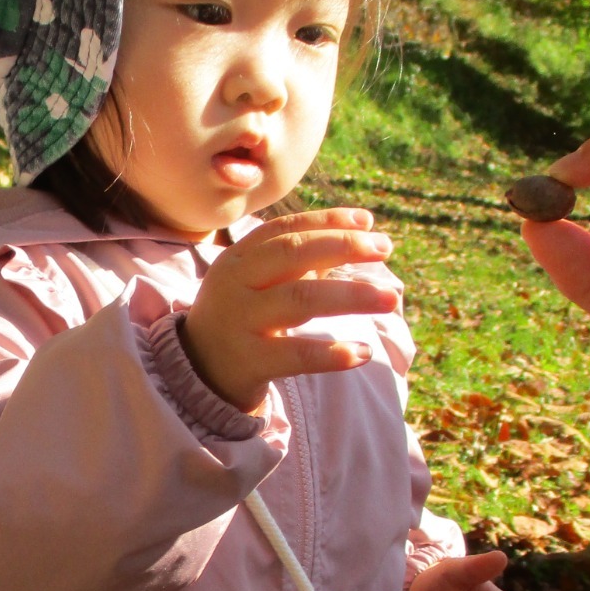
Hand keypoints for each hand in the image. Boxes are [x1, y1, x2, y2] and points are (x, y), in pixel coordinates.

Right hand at [181, 210, 401, 411]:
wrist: (199, 370)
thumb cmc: (242, 316)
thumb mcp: (259, 281)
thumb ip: (301, 258)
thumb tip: (361, 232)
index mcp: (239, 258)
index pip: (286, 228)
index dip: (327, 220)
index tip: (368, 220)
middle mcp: (237, 284)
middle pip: (293, 254)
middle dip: (343, 246)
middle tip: (385, 247)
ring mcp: (241, 322)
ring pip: (300, 300)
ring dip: (351, 295)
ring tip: (391, 298)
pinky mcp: (249, 361)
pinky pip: (296, 355)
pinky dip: (332, 354)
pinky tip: (363, 353)